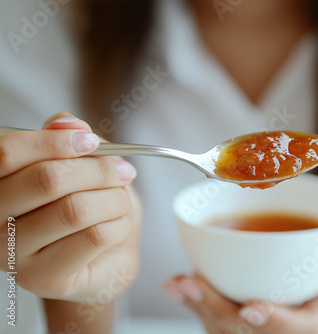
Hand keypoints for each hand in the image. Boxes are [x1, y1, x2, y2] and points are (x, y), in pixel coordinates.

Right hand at [0, 112, 141, 302]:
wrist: (105, 257)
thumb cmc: (90, 206)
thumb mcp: (82, 165)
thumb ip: (69, 139)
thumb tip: (67, 122)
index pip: (8, 153)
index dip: (55, 141)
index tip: (91, 141)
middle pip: (47, 180)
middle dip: (98, 170)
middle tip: (122, 171)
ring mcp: (13, 255)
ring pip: (75, 210)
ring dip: (114, 199)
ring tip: (121, 200)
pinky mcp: (44, 278)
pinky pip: (94, 237)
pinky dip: (119, 224)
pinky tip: (116, 226)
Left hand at [163, 249, 317, 333]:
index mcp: (317, 324)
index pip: (296, 331)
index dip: (274, 323)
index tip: (251, 309)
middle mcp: (284, 333)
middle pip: (247, 333)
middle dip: (217, 311)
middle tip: (193, 283)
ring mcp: (259, 330)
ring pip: (225, 329)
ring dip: (199, 306)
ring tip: (178, 283)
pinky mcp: (239, 321)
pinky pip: (213, 319)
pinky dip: (194, 302)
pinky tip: (176, 285)